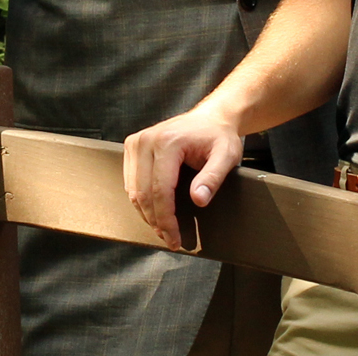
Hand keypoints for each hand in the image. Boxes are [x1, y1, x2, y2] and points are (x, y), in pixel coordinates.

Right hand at [123, 104, 243, 249]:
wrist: (211, 117)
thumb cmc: (219, 136)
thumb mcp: (226, 156)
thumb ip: (213, 178)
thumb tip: (198, 199)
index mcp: (168, 142)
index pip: (160, 190)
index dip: (166, 219)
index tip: (175, 239)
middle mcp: (147, 140)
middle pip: (144, 193)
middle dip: (156, 221)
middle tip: (171, 240)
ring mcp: (137, 142)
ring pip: (133, 190)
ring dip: (147, 214)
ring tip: (164, 229)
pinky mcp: (133, 146)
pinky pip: (130, 182)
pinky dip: (141, 200)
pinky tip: (155, 211)